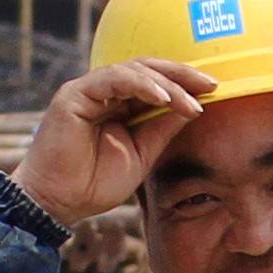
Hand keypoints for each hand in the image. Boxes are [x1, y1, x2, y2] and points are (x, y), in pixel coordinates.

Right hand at [10, 61, 219, 226]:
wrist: (59, 203)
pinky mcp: (74, 95)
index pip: (155, 82)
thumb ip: (163, 128)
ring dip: (166, 84)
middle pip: (147, 68)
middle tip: (210, 84)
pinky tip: (162, 97)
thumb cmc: (94, 183)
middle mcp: (103, 92)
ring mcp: (88, 91)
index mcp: (119, 104)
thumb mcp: (142, 153)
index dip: (184, 83)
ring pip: (133, 71)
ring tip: (189, 100)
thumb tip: (194, 107)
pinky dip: (140, 85)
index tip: (214, 90)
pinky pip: (112, 80)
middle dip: (181, 75)